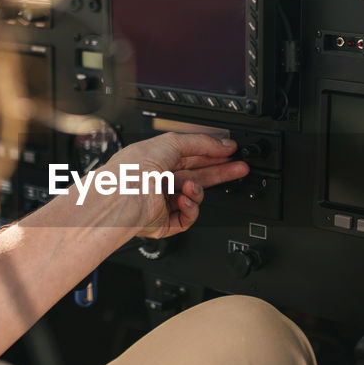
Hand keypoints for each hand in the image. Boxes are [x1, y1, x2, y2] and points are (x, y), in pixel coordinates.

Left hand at [107, 133, 248, 238]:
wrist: (123, 197)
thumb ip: (201, 142)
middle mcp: (160, 181)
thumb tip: (224, 144)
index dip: (213, 154)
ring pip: (195, 197)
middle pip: (198, 176)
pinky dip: (190, 208)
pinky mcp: (165, 222)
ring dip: (198, 191)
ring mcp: (163, 202)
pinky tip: (184, 200)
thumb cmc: (135, 168)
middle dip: (220, 172)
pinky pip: (189, 217)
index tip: (231, 152)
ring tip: (192, 187)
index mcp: (158, 160)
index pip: (192, 156)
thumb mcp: (172, 142)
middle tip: (240, 168)